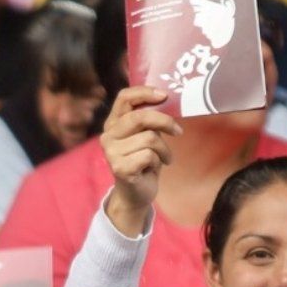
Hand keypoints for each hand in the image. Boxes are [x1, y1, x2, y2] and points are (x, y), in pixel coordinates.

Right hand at [100, 86, 177, 235]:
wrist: (135, 194)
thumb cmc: (143, 161)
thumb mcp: (146, 135)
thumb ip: (149, 120)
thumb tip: (165, 99)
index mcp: (113, 123)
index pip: (124, 97)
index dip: (144, 92)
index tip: (165, 96)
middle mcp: (108, 135)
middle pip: (140, 117)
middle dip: (164, 122)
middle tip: (178, 131)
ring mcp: (111, 152)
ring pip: (149, 138)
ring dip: (164, 149)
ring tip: (163, 158)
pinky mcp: (119, 167)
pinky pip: (149, 155)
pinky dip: (159, 161)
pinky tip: (154, 168)